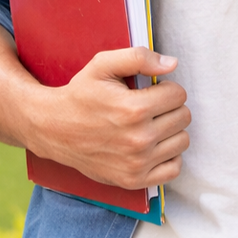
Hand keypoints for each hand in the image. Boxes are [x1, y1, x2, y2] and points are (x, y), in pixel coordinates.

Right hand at [30, 47, 190, 190]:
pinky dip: (168, 156)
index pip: (178, 95)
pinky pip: (173, 169)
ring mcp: (137, 163)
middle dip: (169, 107)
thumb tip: (172, 64)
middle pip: (183, 117)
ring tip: (150, 124)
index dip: (166, 88)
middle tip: (149, 106)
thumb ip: (139, 57)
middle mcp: (138, 139)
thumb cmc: (80, 95)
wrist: (54, 129)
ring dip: (171, 130)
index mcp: (133, 109)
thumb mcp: (103, 65)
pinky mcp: (133, 180)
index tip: (151, 90)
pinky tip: (153, 145)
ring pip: (182, 141)